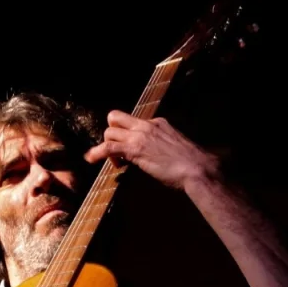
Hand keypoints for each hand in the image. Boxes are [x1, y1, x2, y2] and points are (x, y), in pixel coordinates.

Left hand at [84, 114, 218, 189]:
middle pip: (116, 118)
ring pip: (109, 132)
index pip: (134, 122)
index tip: (132, 151)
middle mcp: (147, 125)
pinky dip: (96, 153)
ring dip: (107, 147)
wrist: (197, 169)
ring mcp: (140, 135)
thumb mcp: (177, 148)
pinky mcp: (134, 149)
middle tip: (117, 151)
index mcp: (158, 123)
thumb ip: (164, 147)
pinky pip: (108, 146)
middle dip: (112, 133)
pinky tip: (90, 159)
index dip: (129, 136)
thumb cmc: (193, 164)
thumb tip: (159, 157)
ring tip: (116, 163)